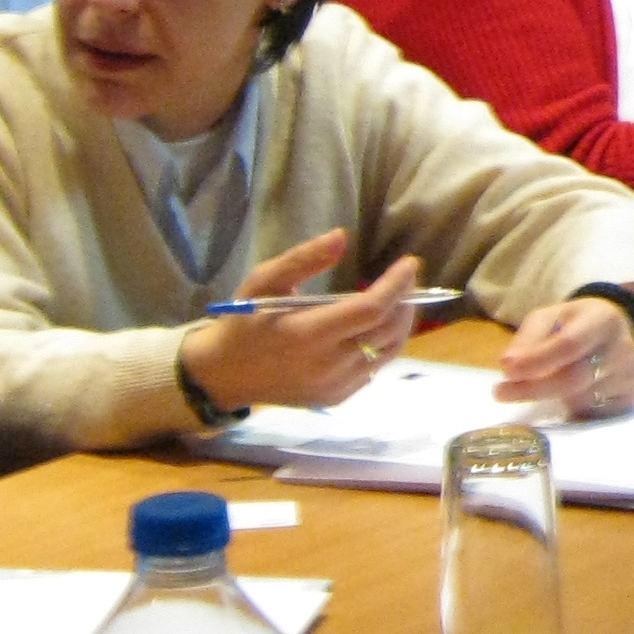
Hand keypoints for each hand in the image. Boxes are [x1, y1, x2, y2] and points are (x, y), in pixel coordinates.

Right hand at [181, 239, 421, 413]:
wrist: (224, 375)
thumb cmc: (243, 322)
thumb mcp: (263, 282)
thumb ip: (303, 259)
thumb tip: (341, 236)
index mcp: (308, 334)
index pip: (371, 309)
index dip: (397, 285)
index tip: (410, 262)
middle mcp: (327, 364)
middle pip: (388, 330)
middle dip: (405, 299)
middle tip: (405, 278)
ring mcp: (334, 385)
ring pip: (389, 351)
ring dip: (401, 323)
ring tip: (398, 300)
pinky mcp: (337, 398)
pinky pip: (375, 369)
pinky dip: (384, 345)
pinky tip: (374, 328)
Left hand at [495, 294, 633, 419]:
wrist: (616, 331)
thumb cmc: (575, 324)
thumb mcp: (550, 317)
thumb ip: (529, 337)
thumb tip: (509, 364)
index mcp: (602, 319)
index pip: (570, 344)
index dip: (537, 360)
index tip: (507, 371)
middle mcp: (623, 348)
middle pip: (574, 378)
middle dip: (533, 388)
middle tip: (501, 392)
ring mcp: (629, 376)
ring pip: (580, 399)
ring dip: (549, 398)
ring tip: (536, 387)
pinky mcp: (630, 398)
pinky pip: (591, 412)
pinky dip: (570, 408)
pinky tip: (566, 398)